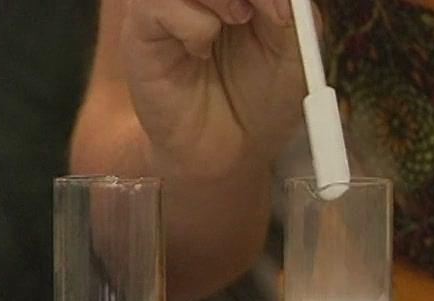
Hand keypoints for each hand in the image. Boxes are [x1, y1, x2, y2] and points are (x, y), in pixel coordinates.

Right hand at [121, 0, 306, 175]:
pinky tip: (201, 52)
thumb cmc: (259, 101)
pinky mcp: (141, 32)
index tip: (285, 9)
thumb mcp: (292, 52)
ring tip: (239, 21)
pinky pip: (158, 6)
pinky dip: (193, 24)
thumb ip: (291, 9)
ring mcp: (164, 7)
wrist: (231, 153)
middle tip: (269, 10)